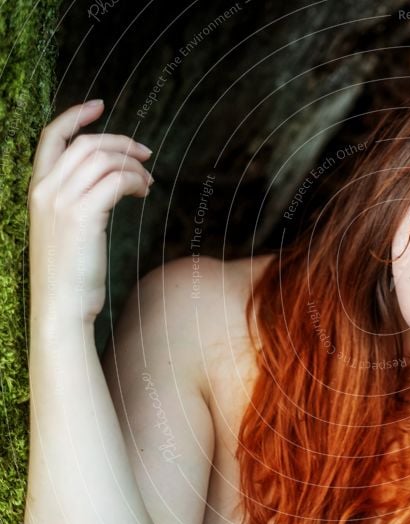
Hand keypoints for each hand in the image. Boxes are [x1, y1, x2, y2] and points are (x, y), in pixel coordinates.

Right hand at [28, 100, 153, 324]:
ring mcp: (61, 201)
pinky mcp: (82, 215)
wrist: (61, 305)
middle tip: (146, 154)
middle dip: (121, 143)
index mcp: (36, 189)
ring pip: (104, 160)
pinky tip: (143, 193)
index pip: (51, 138)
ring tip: (147, 183)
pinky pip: (116, 181)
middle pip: (87, 145)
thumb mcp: (64, 228)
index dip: (75, 116)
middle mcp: (44, 190)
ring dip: (133, 166)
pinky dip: (135, 181)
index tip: (99, 106)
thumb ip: (76, 201)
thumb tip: (111, 182)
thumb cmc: (69, 273)